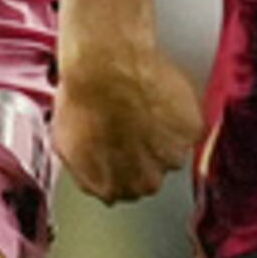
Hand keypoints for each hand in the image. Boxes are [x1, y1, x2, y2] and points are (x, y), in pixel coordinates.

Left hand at [54, 31, 201, 204]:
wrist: (107, 67)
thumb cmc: (84, 99)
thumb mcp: (65, 143)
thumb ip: (87, 168)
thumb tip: (92, 168)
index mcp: (111, 188)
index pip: (123, 189)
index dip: (122, 165)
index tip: (121, 148)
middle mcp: (145, 181)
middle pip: (150, 175)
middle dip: (144, 154)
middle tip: (133, 125)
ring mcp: (171, 157)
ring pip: (172, 151)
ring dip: (163, 135)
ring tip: (145, 108)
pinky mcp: (191, 132)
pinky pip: (189, 127)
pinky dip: (180, 115)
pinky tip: (160, 99)